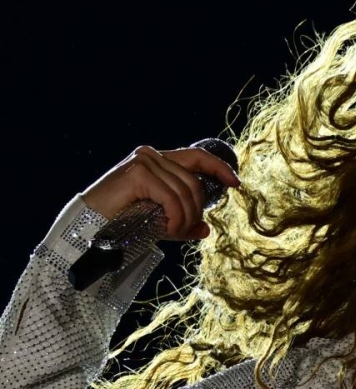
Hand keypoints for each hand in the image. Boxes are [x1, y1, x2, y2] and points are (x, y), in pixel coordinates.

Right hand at [81, 145, 240, 240]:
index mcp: (158, 160)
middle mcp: (152, 155)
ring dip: (185, 219)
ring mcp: (144, 161)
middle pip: (194, 182)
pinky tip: (166, 230)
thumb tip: (205, 229)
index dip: (219, 168)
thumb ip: (182, 221)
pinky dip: (175, 218)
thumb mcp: (157, 220)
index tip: (235, 183)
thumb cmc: (118, 221)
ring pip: (186, 192)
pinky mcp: (138, 173)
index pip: (197, 156)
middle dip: (196, 211)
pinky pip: (172, 198)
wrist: (86, 226)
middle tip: (186, 230)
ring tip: (173, 232)